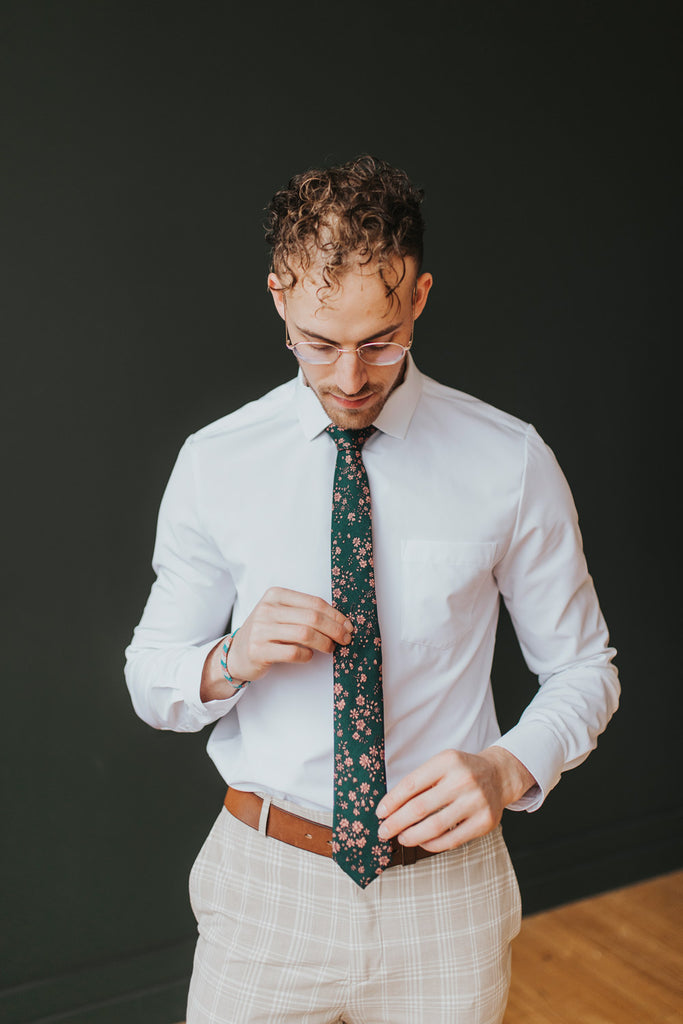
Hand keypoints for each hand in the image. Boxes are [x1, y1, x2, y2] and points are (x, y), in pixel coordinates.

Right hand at [200, 587, 352, 700]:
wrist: (236, 653)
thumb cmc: (266, 633)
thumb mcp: (280, 614)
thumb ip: (304, 613)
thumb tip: (341, 622)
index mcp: (276, 595)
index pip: (314, 602)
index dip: (336, 615)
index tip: (348, 626)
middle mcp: (267, 609)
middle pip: (313, 618)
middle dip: (335, 629)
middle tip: (346, 639)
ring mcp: (261, 629)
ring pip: (305, 634)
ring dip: (325, 643)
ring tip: (331, 649)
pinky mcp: (258, 650)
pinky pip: (292, 652)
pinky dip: (306, 655)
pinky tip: (308, 656)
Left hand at [375, 747, 535, 852]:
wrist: (499, 776)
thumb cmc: (462, 772)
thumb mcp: (442, 764)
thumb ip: (420, 781)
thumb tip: (389, 808)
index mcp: (447, 761)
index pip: (411, 784)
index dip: (392, 801)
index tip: (379, 812)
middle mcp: (463, 780)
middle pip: (419, 808)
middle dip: (396, 823)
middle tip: (383, 831)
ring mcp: (476, 802)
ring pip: (434, 827)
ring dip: (411, 836)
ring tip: (401, 838)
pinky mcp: (485, 822)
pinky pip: (452, 840)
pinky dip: (432, 844)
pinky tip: (422, 842)